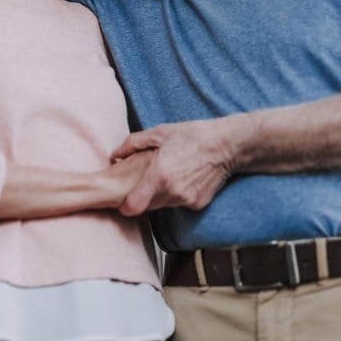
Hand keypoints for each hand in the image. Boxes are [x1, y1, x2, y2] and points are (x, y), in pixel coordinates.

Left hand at [112, 118, 236, 215]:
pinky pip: (180, 203)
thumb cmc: (191, 135)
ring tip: (167, 175)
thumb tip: (114, 155)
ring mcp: (186, 200)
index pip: (133, 207)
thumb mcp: (159, 133)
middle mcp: (172, 192)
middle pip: (147, 206)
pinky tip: (183, 178)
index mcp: (158, 176)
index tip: (123, 201)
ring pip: (163, 205)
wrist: (226, 145)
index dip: (125, 206)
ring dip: (160, 195)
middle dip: (143, 197)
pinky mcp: (198, 203)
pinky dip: (178, 195)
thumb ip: (132, 144)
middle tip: (146, 181)